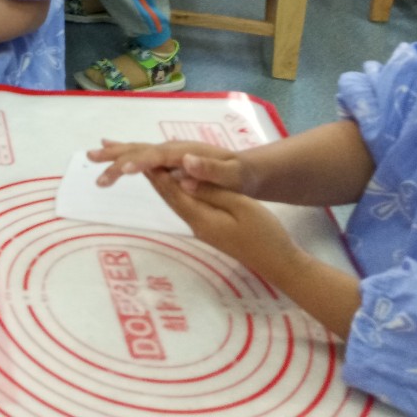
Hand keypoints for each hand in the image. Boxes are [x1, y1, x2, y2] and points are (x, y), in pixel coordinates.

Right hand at [88, 138, 253, 194]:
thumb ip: (211, 170)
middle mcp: (175, 148)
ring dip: (115, 153)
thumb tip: (185, 162)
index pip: (157, 157)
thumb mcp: (235, 176)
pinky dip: (125, 151)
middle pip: (141, 150)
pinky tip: (113, 149)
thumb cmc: (244, 176)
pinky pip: (143, 154)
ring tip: (92, 154)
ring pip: (138, 150)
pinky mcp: (171, 158)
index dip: (139, 162)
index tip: (123, 171)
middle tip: (92, 164)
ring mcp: (172, 152)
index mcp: (186, 153)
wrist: (251, 169)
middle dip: (116, 157)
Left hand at [147, 168, 297, 278]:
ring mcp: (202, 229)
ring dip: (163, 184)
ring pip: (176, 202)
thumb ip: (212, 191)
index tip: (140, 153)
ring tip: (150, 164)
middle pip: (169, 197)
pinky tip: (176, 183)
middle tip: (136, 156)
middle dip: (153, 177)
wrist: (280, 264)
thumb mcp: (242, 207)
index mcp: (201, 217)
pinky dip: (176, 192)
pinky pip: (186, 207)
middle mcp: (195, 224)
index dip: (156, 172)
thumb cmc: (265, 234)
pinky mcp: (210, 230)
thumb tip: (183, 176)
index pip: (172, 191)